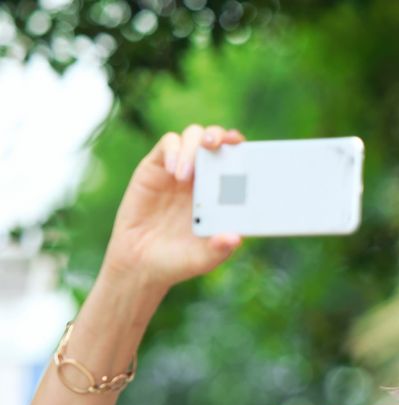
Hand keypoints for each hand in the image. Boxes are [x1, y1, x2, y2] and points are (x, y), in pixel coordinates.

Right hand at [101, 125, 244, 290]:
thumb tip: (235, 238)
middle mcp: (204, 176)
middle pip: (216, 139)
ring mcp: (180, 170)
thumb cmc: (178, 260)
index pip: (237, 160)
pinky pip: (167, 145)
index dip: (242, 149)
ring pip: (193, 136)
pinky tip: (173, 172)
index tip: (247, 150)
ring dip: (194, 146)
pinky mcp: (155, 168)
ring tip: (185, 176)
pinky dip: (173, 151)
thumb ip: (219, 249)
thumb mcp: (202, 259)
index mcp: (222, 192)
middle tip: (217, 145)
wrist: (140, 263)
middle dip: (220, 135)